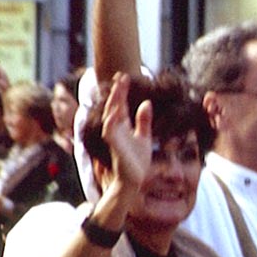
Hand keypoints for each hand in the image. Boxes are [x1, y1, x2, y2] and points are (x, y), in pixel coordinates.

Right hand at [101, 72, 152, 191]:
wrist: (134, 180)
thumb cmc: (137, 161)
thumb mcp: (144, 137)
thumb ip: (143, 121)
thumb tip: (146, 103)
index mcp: (122, 126)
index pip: (120, 104)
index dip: (122, 90)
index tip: (125, 76)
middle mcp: (115, 129)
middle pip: (115, 105)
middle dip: (117, 91)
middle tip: (121, 76)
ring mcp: (113, 136)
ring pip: (111, 114)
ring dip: (115, 100)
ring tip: (119, 86)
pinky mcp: (113, 145)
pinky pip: (110, 129)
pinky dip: (113, 118)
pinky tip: (117, 108)